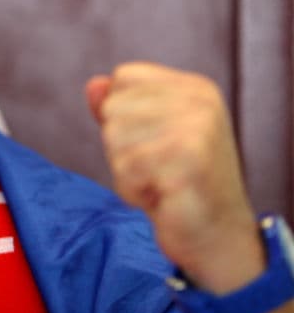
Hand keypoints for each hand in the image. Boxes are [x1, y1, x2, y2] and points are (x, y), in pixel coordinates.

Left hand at [86, 62, 263, 293]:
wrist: (218, 236)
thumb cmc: (178, 182)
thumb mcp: (148, 135)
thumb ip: (120, 106)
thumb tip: (93, 86)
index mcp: (195, 88)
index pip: (124, 77)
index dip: (121, 113)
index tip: (154, 141)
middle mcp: (200, 103)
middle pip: (113, 107)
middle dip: (121, 146)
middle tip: (158, 168)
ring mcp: (198, 132)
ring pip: (113, 137)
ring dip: (126, 170)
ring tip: (160, 182)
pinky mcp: (189, 164)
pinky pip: (125, 170)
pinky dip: (133, 191)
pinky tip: (162, 197)